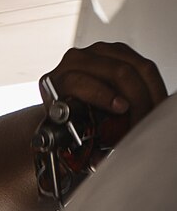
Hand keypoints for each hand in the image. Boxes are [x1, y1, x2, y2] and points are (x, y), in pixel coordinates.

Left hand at [40, 42, 166, 126]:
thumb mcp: (67, 127)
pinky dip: (154, 85)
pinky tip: (156, 101)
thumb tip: (98, 159)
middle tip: (144, 120)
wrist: (65, 100)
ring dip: (151, 92)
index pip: (78, 81)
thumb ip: (80, 136)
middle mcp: (75, 60)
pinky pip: (144, 65)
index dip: (102, 96)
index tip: (121, 109)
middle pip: (118, 72)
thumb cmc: (68, 116)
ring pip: (137, 66)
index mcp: (55, 80)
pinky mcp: (118, 51)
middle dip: (137, 99)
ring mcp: (97, 52)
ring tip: (154, 112)